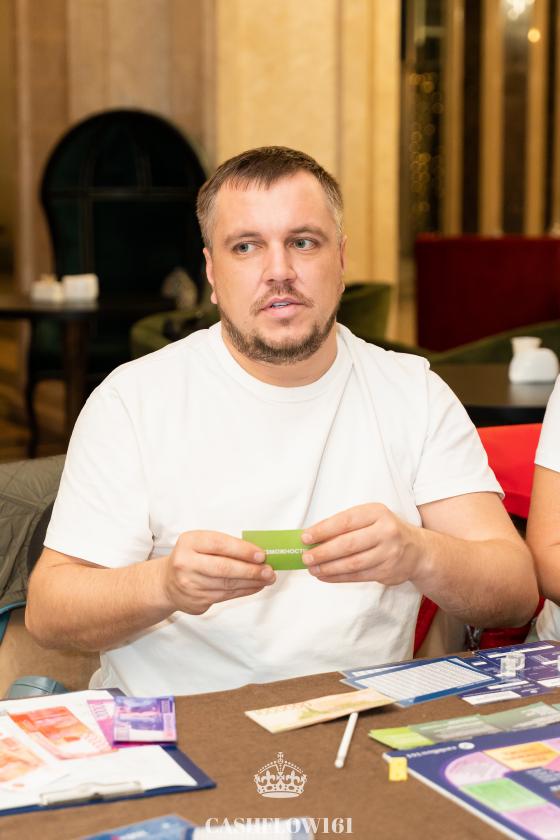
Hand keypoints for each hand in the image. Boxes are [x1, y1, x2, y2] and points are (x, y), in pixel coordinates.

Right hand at [163, 531, 275, 614]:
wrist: (167, 583)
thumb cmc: (191, 558)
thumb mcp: (201, 543)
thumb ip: (225, 545)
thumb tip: (257, 552)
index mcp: (189, 542)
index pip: (219, 544)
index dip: (242, 550)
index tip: (261, 554)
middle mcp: (186, 563)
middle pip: (224, 568)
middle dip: (251, 570)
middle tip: (269, 570)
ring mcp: (190, 584)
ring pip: (227, 584)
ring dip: (252, 582)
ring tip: (267, 578)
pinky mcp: (196, 601)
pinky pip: (226, 596)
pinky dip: (244, 590)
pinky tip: (255, 586)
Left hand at [301, 503, 425, 584]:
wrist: (418, 551)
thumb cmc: (385, 531)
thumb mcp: (370, 518)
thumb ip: (345, 525)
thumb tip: (313, 537)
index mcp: (377, 512)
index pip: (345, 521)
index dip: (323, 530)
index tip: (305, 538)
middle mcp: (385, 531)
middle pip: (348, 544)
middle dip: (323, 552)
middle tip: (305, 557)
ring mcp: (389, 553)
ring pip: (352, 563)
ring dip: (328, 568)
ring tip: (312, 569)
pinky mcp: (388, 571)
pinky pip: (358, 576)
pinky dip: (338, 577)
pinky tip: (325, 576)